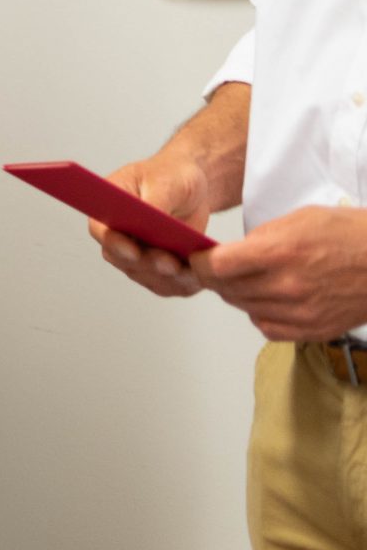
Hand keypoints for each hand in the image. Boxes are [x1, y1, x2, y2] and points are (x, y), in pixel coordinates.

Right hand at [94, 152, 220, 297]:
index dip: (116, 244)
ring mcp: (135, 256)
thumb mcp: (164, 181)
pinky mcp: (156, 269)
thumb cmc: (171, 176)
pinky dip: (182, 284)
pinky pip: (166, 285)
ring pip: (146, 277)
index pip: (101, 231)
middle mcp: (117, 237)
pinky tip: (199, 276)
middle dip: (149, 266)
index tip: (135, 251)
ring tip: (193, 270)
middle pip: (123, 261)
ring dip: (168, 278)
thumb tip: (149, 218)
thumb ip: (155, 202)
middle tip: (172, 264)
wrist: (192, 189)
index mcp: (108, 209)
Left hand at [197, 207, 366, 340]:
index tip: (198, 257)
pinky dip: (261, 314)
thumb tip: (230, 253)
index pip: (217, 266)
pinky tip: (271, 299)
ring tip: (252, 279)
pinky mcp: (313, 330)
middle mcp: (288, 286)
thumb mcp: (299, 219)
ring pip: (244, 308)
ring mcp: (301, 312)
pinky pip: (267, 327)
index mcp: (281, 252)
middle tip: (222, 267)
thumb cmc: (352, 236)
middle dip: (216, 277)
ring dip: (238, 294)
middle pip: (226, 289)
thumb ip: (260, 238)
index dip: (200, 262)